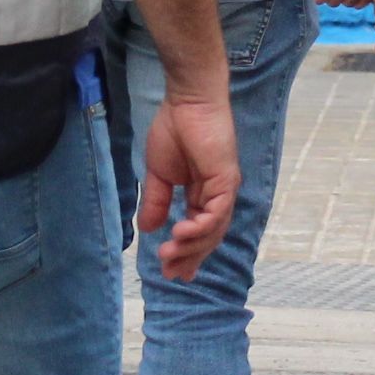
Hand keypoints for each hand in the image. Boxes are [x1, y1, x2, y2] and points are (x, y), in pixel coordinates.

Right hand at [137, 91, 239, 282]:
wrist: (186, 102)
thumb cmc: (174, 130)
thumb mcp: (159, 174)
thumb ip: (157, 202)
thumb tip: (147, 229)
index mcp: (203, 194)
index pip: (199, 231)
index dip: (187, 252)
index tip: (172, 272)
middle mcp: (217, 195)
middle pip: (208, 237)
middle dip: (189, 257)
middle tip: (170, 272)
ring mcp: (224, 188)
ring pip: (214, 229)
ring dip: (192, 246)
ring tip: (169, 254)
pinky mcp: (226, 180)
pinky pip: (216, 212)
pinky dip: (201, 226)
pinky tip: (181, 233)